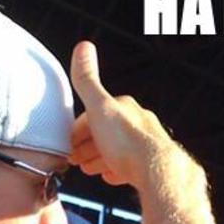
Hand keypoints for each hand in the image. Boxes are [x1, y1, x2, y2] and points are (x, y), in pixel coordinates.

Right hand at [69, 41, 205, 198]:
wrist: (155, 172)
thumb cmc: (128, 142)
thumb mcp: (99, 107)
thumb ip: (88, 81)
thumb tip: (83, 47)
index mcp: (124, 107)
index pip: (95, 113)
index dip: (78, 127)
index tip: (68, 140)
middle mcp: (137, 123)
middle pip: (106, 132)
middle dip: (88, 144)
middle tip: (74, 156)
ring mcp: (144, 146)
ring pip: (117, 150)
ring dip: (99, 157)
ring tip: (88, 167)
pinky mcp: (148, 167)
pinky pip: (128, 167)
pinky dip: (115, 170)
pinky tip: (109, 176)